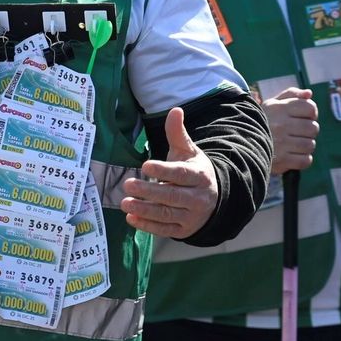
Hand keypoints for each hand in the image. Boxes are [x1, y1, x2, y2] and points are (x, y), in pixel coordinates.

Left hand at [119, 107, 219, 238]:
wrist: (215, 200)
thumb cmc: (194, 172)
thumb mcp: (189, 152)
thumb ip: (178, 134)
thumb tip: (175, 110)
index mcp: (199, 176)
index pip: (181, 174)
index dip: (164, 171)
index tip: (145, 165)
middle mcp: (198, 198)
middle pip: (172, 196)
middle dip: (149, 191)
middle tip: (128, 184)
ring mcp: (191, 216)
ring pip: (167, 214)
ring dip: (145, 210)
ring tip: (125, 202)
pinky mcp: (184, 230)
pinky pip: (165, 230)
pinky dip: (148, 226)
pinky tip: (132, 218)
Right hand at [264, 86, 317, 174]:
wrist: (240, 143)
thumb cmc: (263, 121)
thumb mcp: (272, 104)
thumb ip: (291, 95)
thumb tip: (309, 93)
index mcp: (279, 108)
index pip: (310, 108)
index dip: (311, 113)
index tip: (303, 117)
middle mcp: (281, 124)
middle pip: (313, 128)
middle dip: (309, 131)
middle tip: (298, 133)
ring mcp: (281, 143)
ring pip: (310, 145)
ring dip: (305, 146)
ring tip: (294, 144)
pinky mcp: (282, 160)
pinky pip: (305, 160)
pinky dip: (303, 159)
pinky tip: (293, 155)